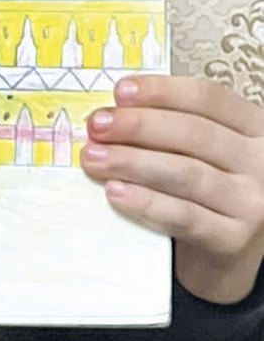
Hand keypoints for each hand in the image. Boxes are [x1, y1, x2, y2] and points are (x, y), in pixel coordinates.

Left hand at [81, 75, 263, 303]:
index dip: (161, 91)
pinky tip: (116, 192)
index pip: (208, 98)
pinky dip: (146, 202)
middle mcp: (259, 162)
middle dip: (138, 126)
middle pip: (194, 133)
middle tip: (97, 126)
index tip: (119, 91)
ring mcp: (251, 202)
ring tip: (94, 158)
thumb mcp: (204, 150)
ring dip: (132, 162)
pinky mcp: (234, 239)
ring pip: (186, 173)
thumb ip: (170, 128)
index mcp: (252, 127)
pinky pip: (185, 216)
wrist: (230, 249)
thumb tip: (111, 114)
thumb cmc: (209, 189)